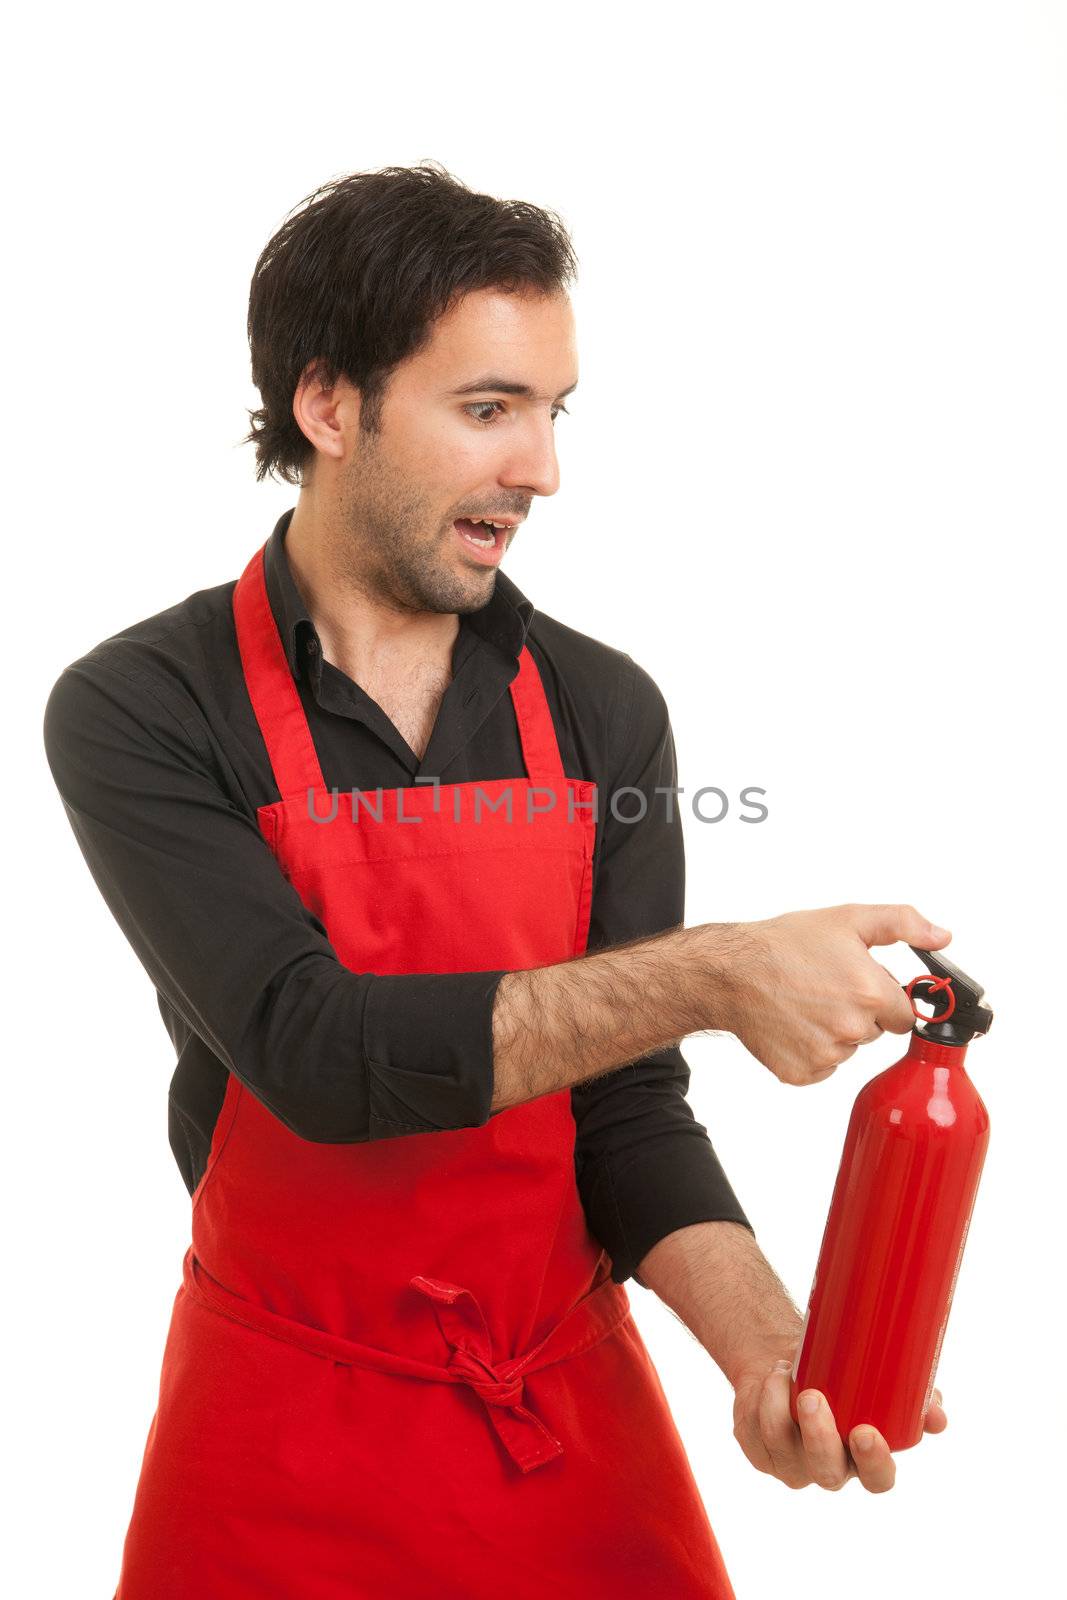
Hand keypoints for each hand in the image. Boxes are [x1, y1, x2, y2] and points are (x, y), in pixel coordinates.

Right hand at [725, 903, 951, 1086]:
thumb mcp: (848, 919)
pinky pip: (823, 1067)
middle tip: (827, 988)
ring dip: (835, 1031)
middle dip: (860, 1013)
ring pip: (849, 1049)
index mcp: (871, 993)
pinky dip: (811, 1050)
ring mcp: (827, 1055)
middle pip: (877, 1032)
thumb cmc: (785, 944)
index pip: (906, 1013)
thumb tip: (942, 937)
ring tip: (805, 1003)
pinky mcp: (803, 1073)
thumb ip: (903, 924)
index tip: (861, 984)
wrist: (731, 973)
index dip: (885, 997)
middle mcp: (853, 1029)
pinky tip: (793, 1023)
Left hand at [732, 1358, 947, 1493]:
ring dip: (779, 1404)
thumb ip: (915, 1397)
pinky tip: (769, 1376)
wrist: (792, 1359)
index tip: (865, 1430)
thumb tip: (937, 1414)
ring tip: (783, 1368)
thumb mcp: (879, 1378)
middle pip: (827, 1471)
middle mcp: (829, 1466)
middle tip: (812, 1397)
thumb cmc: (842, 1371)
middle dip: (819, 1437)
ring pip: (782, 1445)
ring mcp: (791, 1462)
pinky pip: (754, 1430)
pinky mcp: (759, 1448)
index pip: (878, 1478)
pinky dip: (760, 1397)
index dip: (873, 1462)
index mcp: (864, 1458)